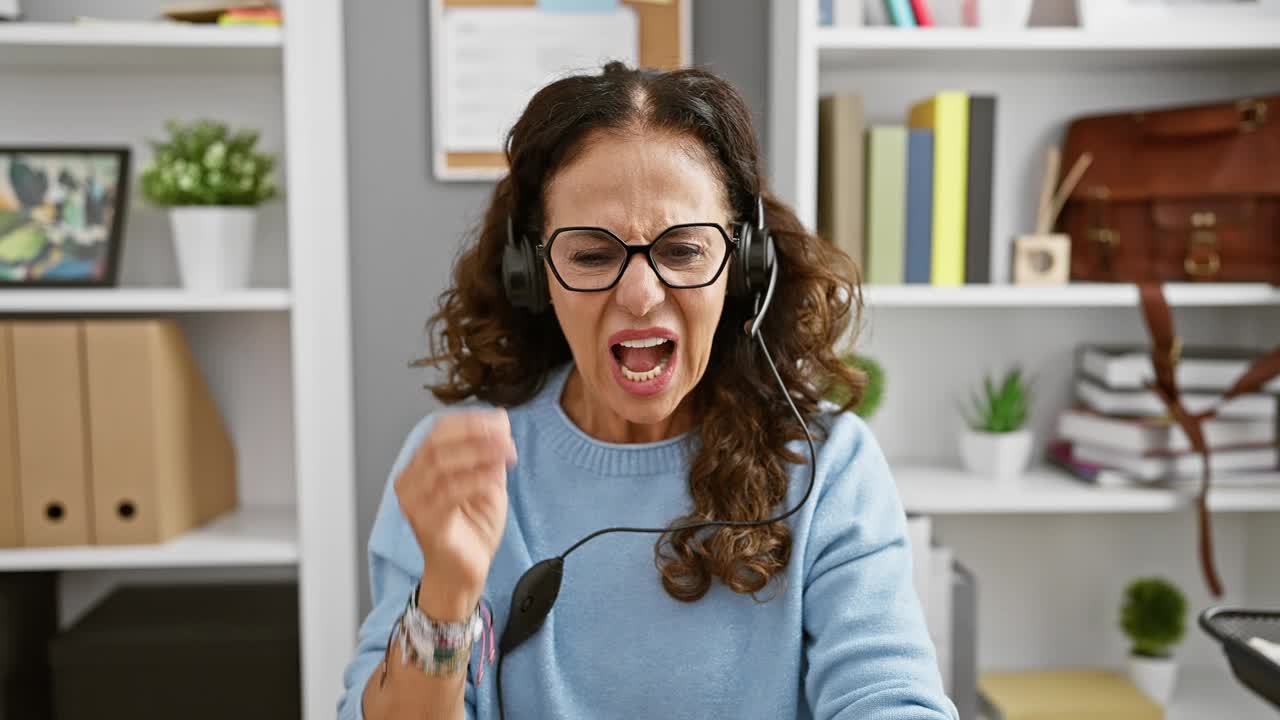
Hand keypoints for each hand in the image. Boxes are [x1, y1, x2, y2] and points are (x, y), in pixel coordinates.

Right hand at [394, 409, 516, 619]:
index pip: (438, 431)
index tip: (500, 421)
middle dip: (475, 434)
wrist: (465, 572)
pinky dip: (475, 479)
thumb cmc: (470, 529)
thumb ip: (489, 454)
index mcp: (420, 467)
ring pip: (441, 464)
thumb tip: (500, 423)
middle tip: (505, 437)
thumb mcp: (486, 482)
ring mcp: (414, 504)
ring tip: (506, 453)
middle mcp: (410, 482)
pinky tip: (495, 477)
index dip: (470, 421)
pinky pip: (449, 493)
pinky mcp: (426, 524)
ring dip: (479, 453)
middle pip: (437, 443)